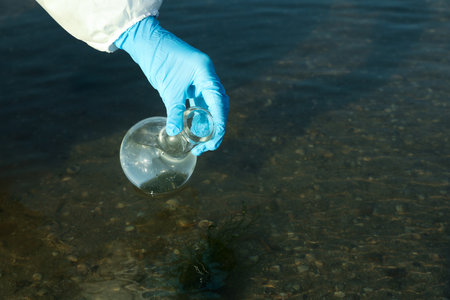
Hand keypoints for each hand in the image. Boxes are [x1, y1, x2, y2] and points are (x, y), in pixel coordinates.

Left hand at [114, 17, 228, 155]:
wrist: (147, 42)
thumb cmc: (158, 59)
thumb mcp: (168, 89)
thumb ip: (174, 111)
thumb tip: (174, 133)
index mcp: (206, 73)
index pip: (219, 102)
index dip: (219, 123)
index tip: (215, 140)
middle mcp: (207, 75)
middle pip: (219, 106)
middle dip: (216, 127)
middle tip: (208, 146)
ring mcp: (201, 78)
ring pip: (210, 105)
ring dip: (208, 123)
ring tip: (200, 142)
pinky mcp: (192, 82)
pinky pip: (200, 102)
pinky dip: (198, 115)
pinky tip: (194, 129)